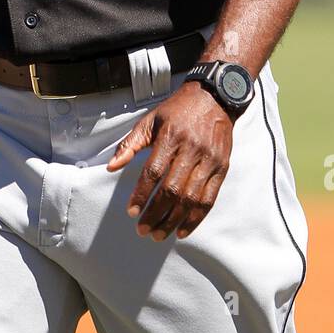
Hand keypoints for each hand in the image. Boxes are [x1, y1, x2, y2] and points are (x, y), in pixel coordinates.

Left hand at [106, 81, 234, 241]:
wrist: (215, 98)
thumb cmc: (178, 110)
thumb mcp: (150, 120)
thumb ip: (130, 144)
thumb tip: (111, 167)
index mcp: (171, 137)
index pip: (153, 172)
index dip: (141, 195)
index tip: (131, 212)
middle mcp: (192, 149)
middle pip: (172, 190)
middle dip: (156, 214)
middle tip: (143, 230)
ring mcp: (209, 160)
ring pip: (191, 198)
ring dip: (174, 220)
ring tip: (159, 234)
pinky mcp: (222, 168)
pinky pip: (209, 199)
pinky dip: (196, 218)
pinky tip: (183, 230)